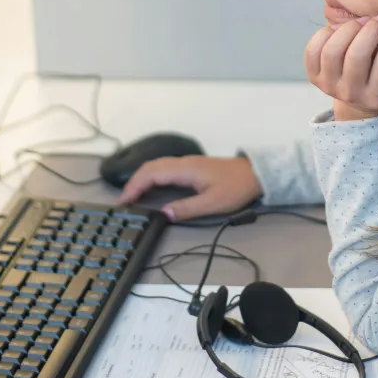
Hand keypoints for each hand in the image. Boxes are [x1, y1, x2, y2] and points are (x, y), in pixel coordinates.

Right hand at [117, 155, 262, 221]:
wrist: (254, 174)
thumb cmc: (235, 188)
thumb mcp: (213, 204)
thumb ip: (187, 209)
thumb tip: (163, 214)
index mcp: (185, 170)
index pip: (152, 174)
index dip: (135, 186)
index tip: (124, 201)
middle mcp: (182, 163)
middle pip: (150, 167)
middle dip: (134, 182)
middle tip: (123, 201)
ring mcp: (187, 163)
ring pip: (156, 165)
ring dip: (141, 178)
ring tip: (132, 195)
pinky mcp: (191, 166)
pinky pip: (164, 168)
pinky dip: (151, 176)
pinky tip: (150, 187)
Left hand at [305, 14, 377, 120]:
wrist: (360, 99)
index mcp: (377, 97)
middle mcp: (350, 94)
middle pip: (356, 56)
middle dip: (370, 30)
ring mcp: (329, 85)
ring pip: (332, 51)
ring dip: (348, 28)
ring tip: (362, 21)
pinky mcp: (313, 76)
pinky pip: (313, 50)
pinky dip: (325, 34)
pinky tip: (341, 29)